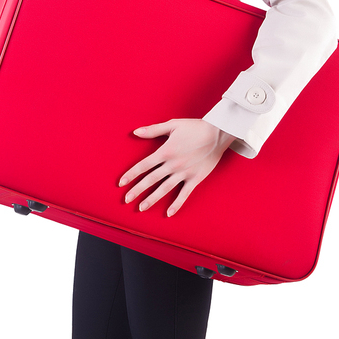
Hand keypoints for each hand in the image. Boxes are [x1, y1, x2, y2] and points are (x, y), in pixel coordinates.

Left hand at [119, 119, 234, 216]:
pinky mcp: (195, 179)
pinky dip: (176, 204)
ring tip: (141, 208)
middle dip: (137, 190)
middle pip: (151, 179)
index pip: (143, 165)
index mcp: (165, 151)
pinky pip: (184, 194)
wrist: (217, 133)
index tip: (121, 183)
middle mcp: (172, 164)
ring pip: (164, 189)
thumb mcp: (172, 125)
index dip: (131, 174)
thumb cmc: (194, 127)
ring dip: (152, 199)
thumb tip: (136, 132)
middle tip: (126, 199)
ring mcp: (184, 173)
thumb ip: (153, 130)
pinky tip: (169, 213)